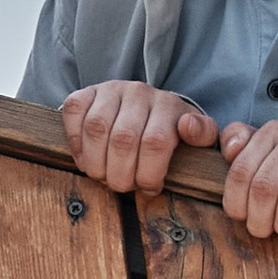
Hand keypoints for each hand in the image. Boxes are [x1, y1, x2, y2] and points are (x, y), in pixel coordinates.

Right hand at [61, 83, 219, 197]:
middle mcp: (138, 93)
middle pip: (123, 139)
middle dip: (120, 174)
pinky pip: (74, 111)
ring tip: (102, 176)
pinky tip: (85, 158)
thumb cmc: (169, 130)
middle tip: (122, 186)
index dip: (148, 174)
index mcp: (167, 105)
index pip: (155, 142)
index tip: (149, 188)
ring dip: (95, 162)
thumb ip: (203, 135)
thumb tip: (188, 127)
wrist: (145, 107)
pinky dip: (76, 141)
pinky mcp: (86, 92)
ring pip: (96, 128)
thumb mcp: (195, 135)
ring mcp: (110, 90)